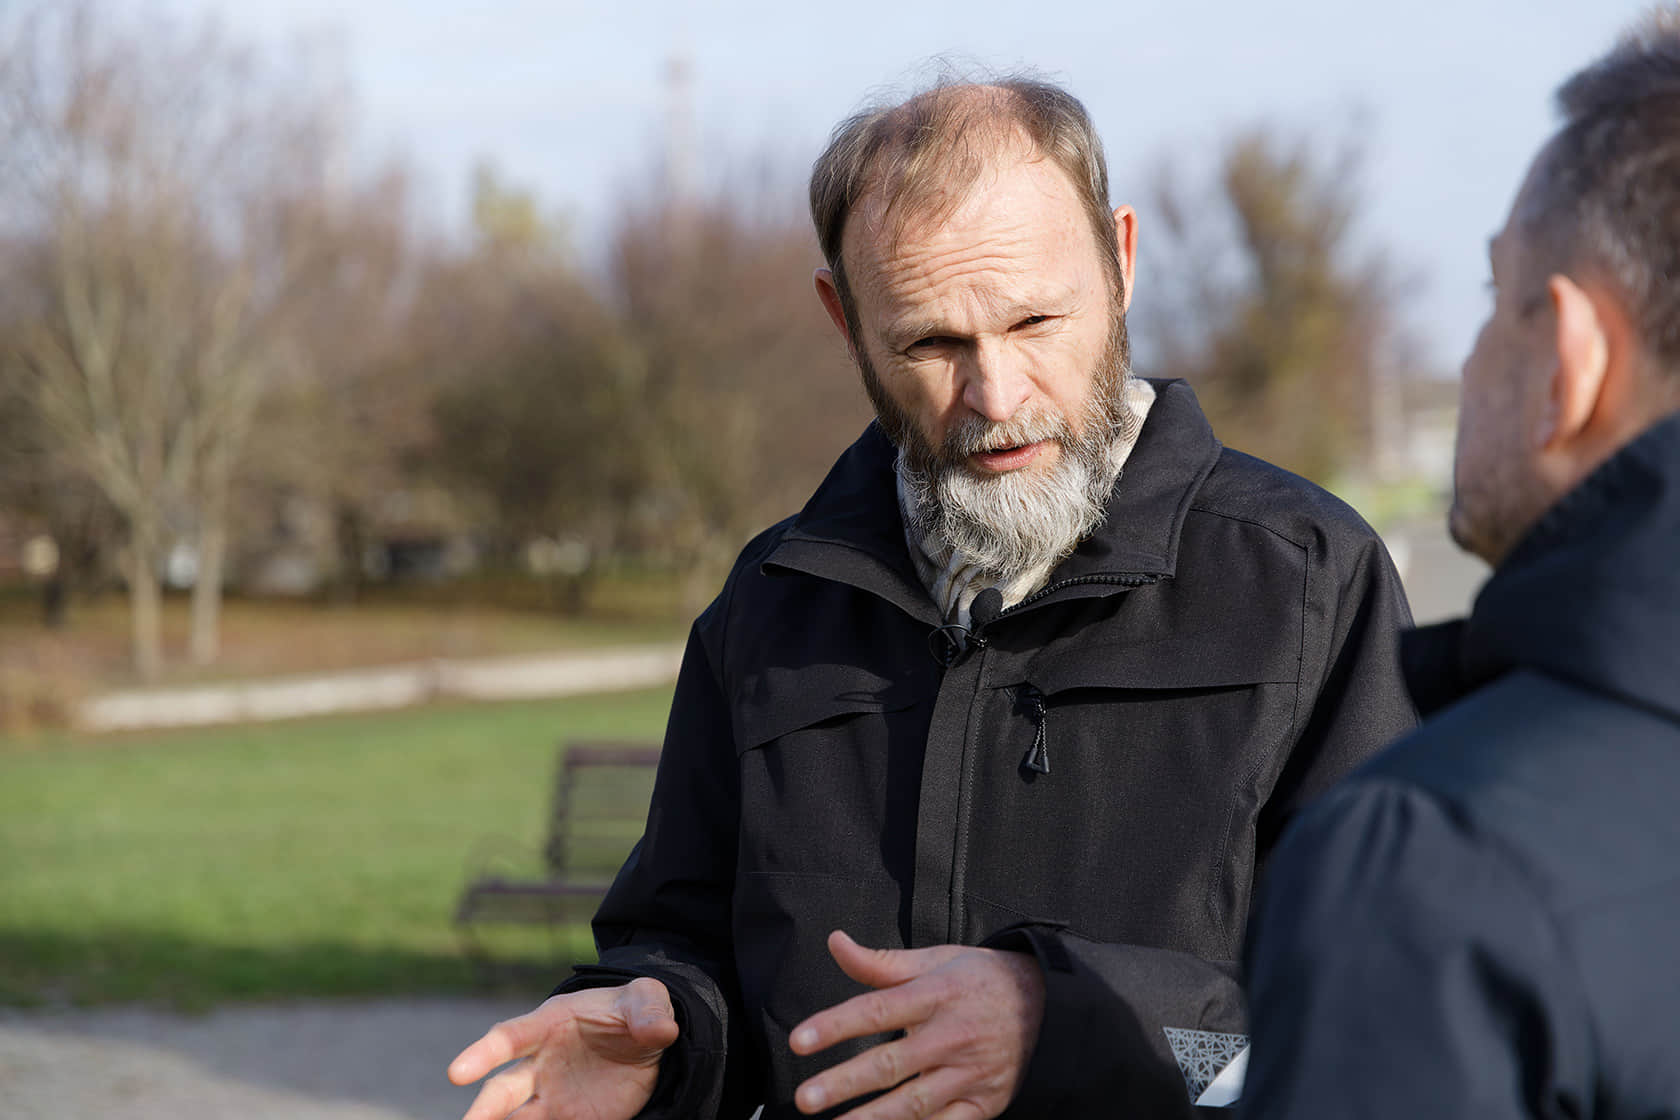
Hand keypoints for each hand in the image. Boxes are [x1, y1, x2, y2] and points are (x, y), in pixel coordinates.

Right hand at [447, 978, 678, 1119]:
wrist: (645, 1040)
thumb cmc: (633, 1010)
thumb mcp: (646, 998)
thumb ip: (648, 1011)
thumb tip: (661, 1030)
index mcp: (548, 1024)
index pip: (509, 1038)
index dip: (482, 1054)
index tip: (458, 1072)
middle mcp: (540, 1064)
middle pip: (504, 1090)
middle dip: (484, 1110)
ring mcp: (551, 1096)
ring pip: (517, 1119)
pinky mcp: (571, 1119)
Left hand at [789, 930, 1045, 1119]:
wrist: (1048, 1005)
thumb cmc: (978, 979)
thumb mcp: (935, 960)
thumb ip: (881, 962)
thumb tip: (834, 942)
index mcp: (935, 995)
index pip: (876, 1009)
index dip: (835, 1025)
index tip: (799, 1040)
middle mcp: (950, 1036)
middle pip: (889, 1064)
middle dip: (844, 1082)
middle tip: (804, 1098)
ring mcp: (969, 1074)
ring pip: (913, 1103)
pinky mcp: (984, 1103)